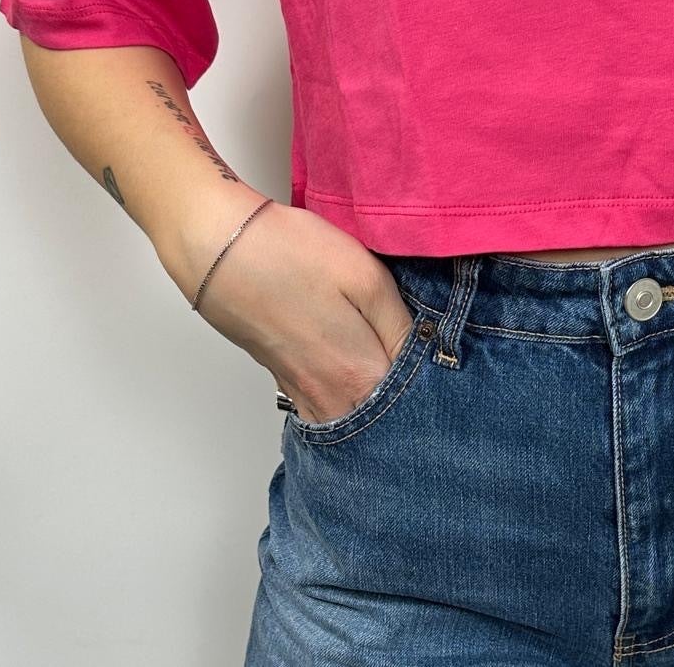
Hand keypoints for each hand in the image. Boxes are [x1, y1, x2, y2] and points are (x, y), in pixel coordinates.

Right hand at [159, 188, 417, 423]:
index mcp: (359, 374)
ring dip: (381, 409)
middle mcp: (331, 399)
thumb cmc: (293, 254)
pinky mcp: (285, 382)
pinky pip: (328, 411)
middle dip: (413, 406)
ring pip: (355, 421)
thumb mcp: (366, 277)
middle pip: (385, 422)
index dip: (438, 384)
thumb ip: (401, 325)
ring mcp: (303, 395)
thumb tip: (427, 353)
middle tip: (433, 377)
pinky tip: (362, 381)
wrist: (220, 251)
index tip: (453, 369)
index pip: (416, 401)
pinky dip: (350, 404)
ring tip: (401, 380)